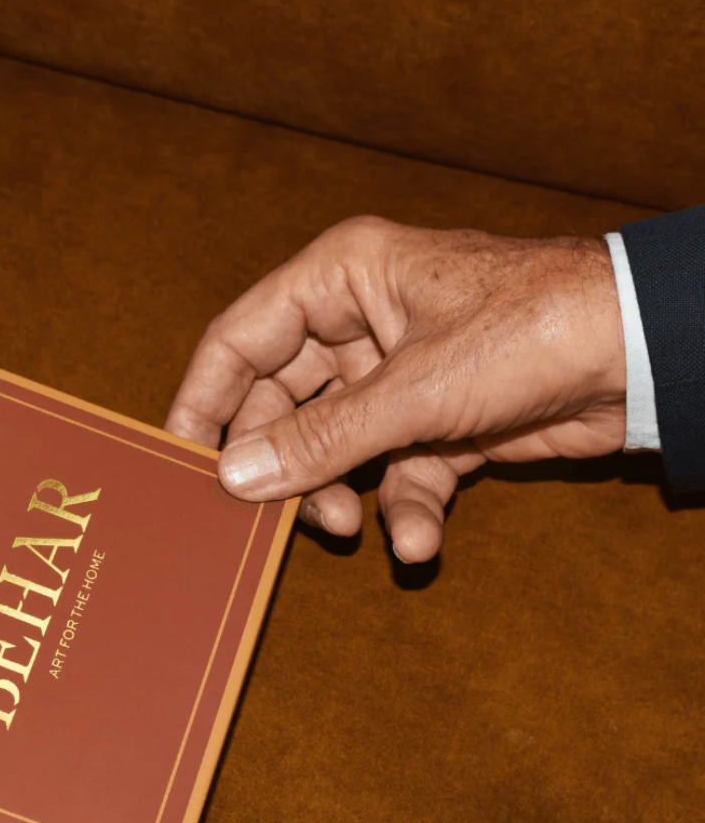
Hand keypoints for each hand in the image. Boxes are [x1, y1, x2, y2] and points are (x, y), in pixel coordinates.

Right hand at [165, 217, 626, 561]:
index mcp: (342, 280)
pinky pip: (398, 474)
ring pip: (335, 448)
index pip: (240, 339)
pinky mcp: (439, 425)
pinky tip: (422, 541)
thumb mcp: (411, 390)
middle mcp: (362, 325)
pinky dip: (406, 510)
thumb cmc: (530, 330)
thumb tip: (236, 476)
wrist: (640, 355)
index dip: (205, 401)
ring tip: (353, 524)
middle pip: (283, 405)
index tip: (182, 463)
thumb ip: (319, 438)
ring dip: (340, 493)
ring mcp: (400, 379)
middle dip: (284, 465)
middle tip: (271, 517)